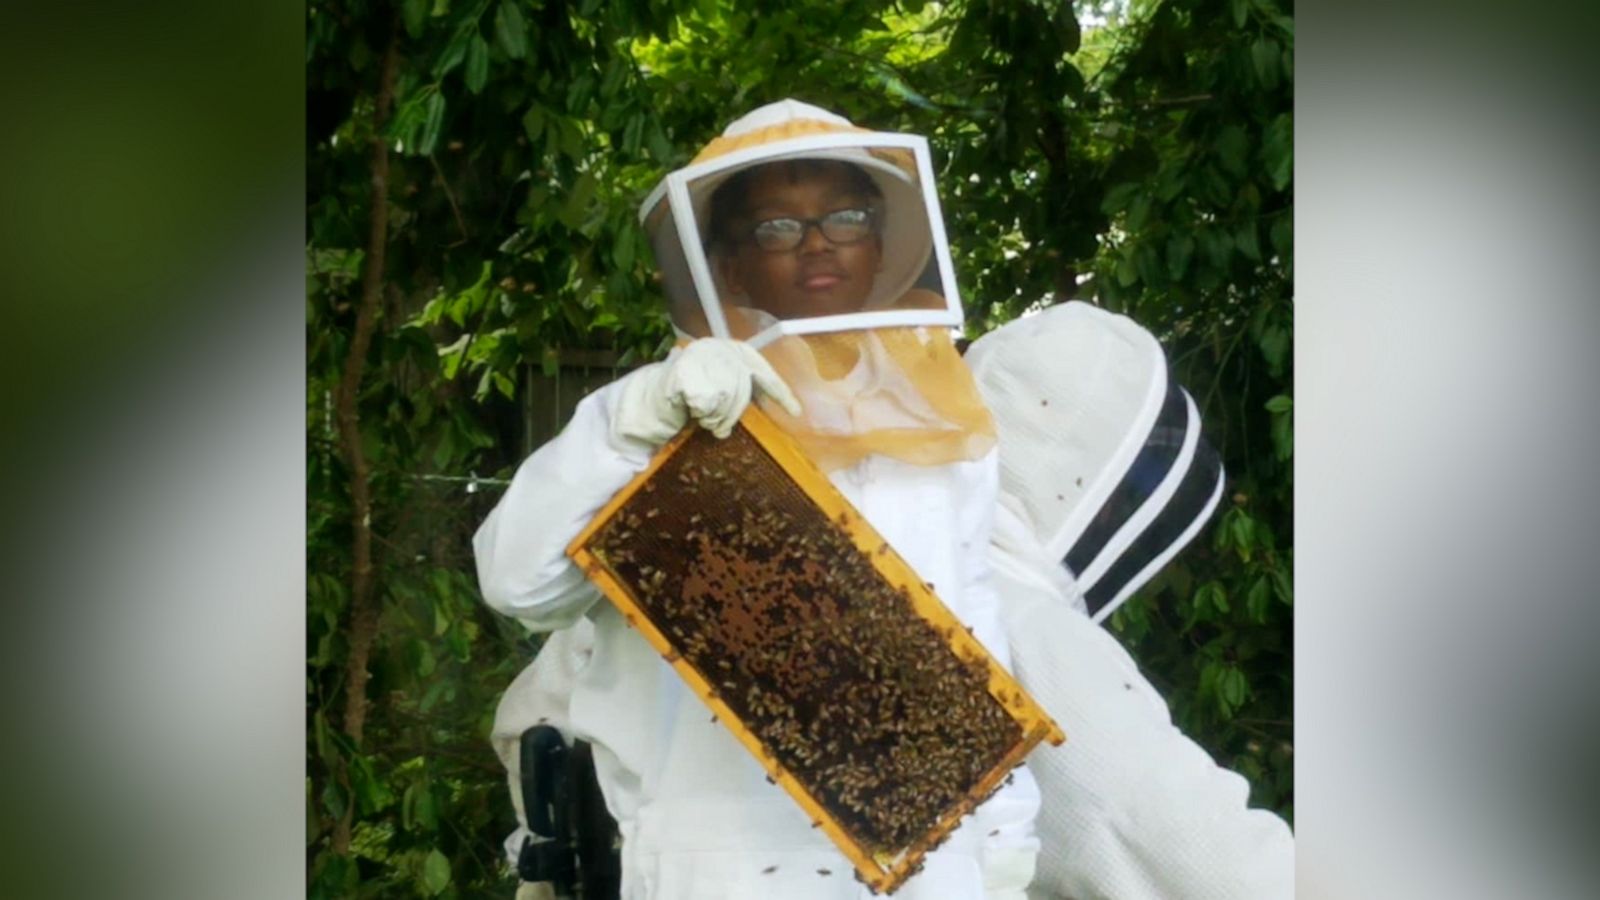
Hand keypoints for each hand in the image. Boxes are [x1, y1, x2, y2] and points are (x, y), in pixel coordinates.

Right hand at [611, 338, 801, 447]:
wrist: (651, 397)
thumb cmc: (692, 397)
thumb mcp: (722, 387)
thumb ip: (743, 389)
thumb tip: (778, 405)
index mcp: (735, 351)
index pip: (764, 374)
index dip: (781, 394)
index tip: (797, 413)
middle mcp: (721, 348)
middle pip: (742, 390)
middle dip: (732, 414)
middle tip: (718, 428)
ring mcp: (702, 356)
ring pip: (726, 398)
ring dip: (715, 417)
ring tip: (701, 417)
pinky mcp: (685, 369)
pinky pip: (707, 403)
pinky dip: (701, 413)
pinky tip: (691, 410)